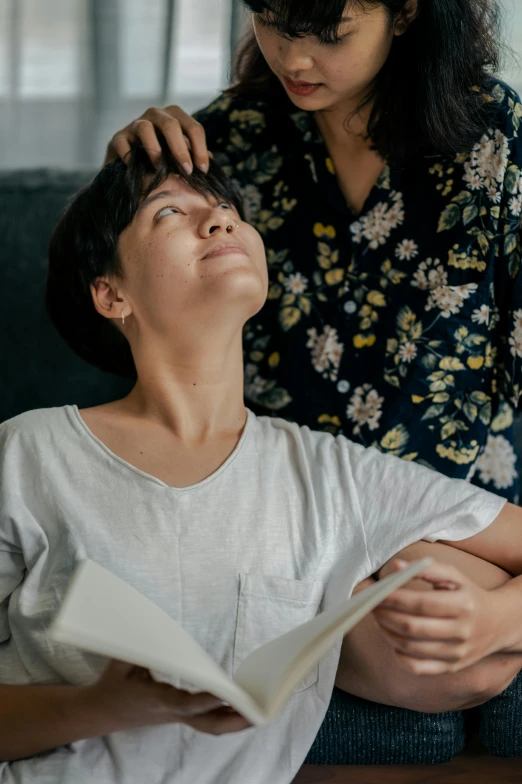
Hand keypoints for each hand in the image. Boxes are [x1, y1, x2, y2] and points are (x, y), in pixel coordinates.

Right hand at [86, 659, 251, 735]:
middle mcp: (170, 712)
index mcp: (155, 700)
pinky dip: (224, 713)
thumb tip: (146, 626)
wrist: (99, 713)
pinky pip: (205, 719)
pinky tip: (240, 707)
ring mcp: (176, 716)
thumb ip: (137, 648)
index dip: (205, 700)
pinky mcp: (177, 715)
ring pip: (209, 725)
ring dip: (234, 720)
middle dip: (234, 720)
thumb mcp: (120, 663)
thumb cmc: (113, 684)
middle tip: (258, 713)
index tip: (226, 693)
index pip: (184, 704)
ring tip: (258, 711)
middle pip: (207, 724)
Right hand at [105, 106, 211, 172]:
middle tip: (187, 171)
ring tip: (159, 168)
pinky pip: (122, 143)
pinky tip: (135, 169)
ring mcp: (134, 125)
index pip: (193, 127)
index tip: (203, 170)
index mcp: (174, 118)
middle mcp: (155, 115)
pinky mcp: (117, 138)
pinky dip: (128, 156)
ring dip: (155, 150)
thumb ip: (194, 155)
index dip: (200, 148)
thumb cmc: (160, 158)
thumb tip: (212, 160)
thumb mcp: (179, 155)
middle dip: (180, 148)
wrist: (129, 164)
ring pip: (145, 128)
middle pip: (170, 124)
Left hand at [372, 559, 504, 674]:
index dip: (393, 599)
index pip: (420, 603)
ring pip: (411, 647)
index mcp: (463, 605)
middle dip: (385, 616)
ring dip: (387, 632)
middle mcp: (462, 632)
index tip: (376, 592)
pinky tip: (393, 640)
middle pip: (412, 627)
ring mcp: (457, 653)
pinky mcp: (451, 667)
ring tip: (379, 619)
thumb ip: (425, 569)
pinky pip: (418, 668)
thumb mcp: (454, 575)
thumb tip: (395, 566)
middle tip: (371, 606)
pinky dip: (399, 655)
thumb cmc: (469, 594)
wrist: (499, 623)